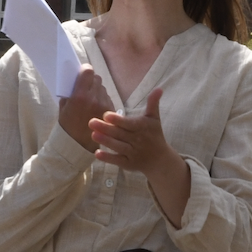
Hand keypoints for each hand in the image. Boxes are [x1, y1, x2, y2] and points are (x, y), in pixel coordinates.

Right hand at [58, 69, 103, 150]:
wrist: (78, 145)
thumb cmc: (67, 127)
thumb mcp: (63, 109)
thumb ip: (70, 93)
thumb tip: (76, 81)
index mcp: (80, 96)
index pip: (88, 72)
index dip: (85, 71)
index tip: (82, 73)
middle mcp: (94, 98)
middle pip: (97, 78)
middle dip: (91, 81)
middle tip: (86, 87)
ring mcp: (104, 104)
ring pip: (103, 88)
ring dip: (97, 90)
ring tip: (90, 100)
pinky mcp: (111, 110)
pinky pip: (107, 98)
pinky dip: (102, 99)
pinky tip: (96, 107)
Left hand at [88, 88, 195, 225]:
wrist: (159, 159)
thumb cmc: (154, 135)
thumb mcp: (154, 118)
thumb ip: (153, 103)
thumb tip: (159, 88)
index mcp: (142, 127)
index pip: (128, 123)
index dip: (118, 120)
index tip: (106, 115)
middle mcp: (137, 140)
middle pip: (119, 134)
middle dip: (106, 129)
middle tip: (91, 122)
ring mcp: (132, 153)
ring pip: (117, 146)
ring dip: (105, 141)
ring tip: (93, 135)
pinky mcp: (127, 164)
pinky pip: (117, 160)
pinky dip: (107, 158)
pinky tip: (97, 153)